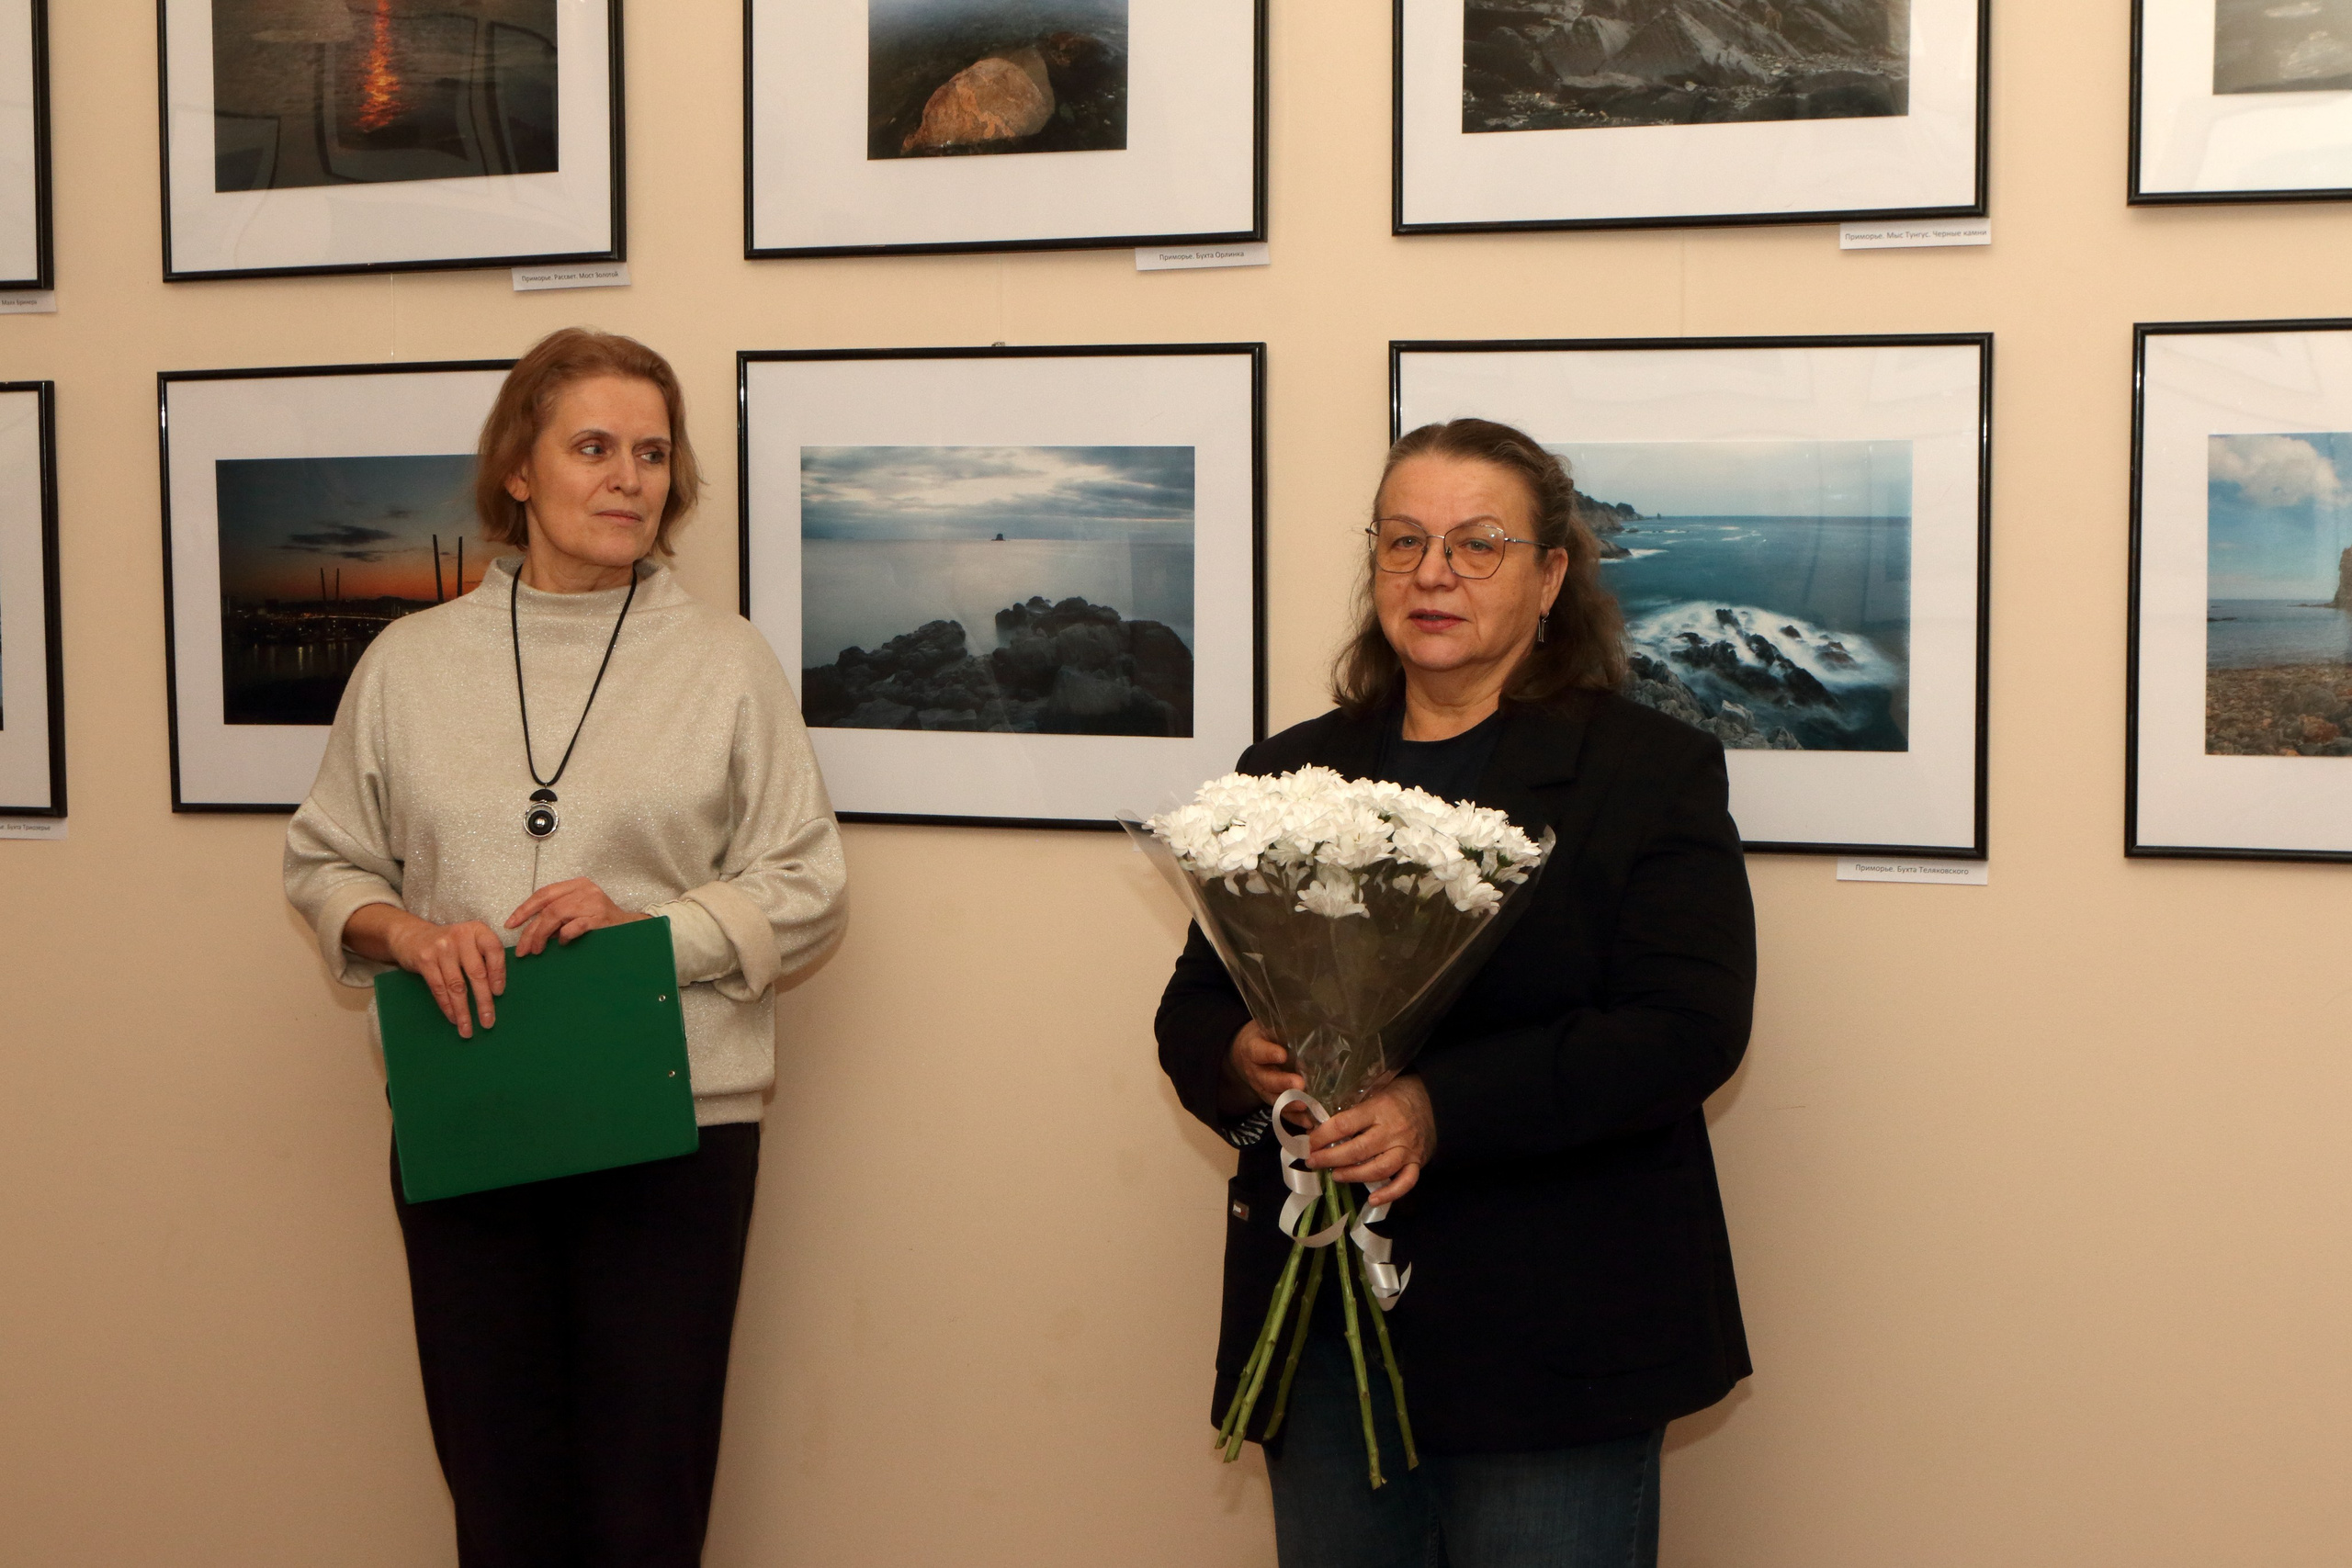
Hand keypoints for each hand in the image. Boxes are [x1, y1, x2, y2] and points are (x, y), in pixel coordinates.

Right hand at [382, 914, 507, 1038]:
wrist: (412, 935)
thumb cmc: (450, 944)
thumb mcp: (469, 942)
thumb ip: (484, 958)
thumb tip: (497, 992)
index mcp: (477, 930)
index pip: (494, 951)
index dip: (499, 973)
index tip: (499, 993)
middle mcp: (460, 936)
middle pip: (476, 973)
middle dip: (483, 1001)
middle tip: (488, 1022)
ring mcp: (441, 948)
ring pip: (457, 985)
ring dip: (463, 1011)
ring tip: (467, 1029)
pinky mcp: (425, 959)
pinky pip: (439, 988)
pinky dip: (447, 1006)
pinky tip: (453, 1018)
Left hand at [505, 878, 646, 957]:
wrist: (632, 929)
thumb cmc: (601, 921)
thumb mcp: (577, 911)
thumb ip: (557, 915)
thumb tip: (529, 931)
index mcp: (576, 885)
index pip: (543, 894)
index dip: (524, 909)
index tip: (510, 924)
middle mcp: (585, 890)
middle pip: (547, 907)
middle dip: (530, 930)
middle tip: (523, 949)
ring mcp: (593, 902)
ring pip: (556, 915)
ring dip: (542, 935)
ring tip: (537, 950)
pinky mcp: (600, 918)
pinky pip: (574, 927)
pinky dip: (564, 937)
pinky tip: (563, 944)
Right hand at [1222, 1020, 1303, 1115]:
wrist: (1245, 1054)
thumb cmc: (1265, 1036)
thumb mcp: (1269, 1027)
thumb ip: (1286, 1030)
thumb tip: (1317, 1030)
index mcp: (1253, 1049)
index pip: (1258, 1051)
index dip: (1268, 1054)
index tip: (1282, 1054)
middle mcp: (1255, 1072)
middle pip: (1266, 1080)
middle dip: (1282, 1084)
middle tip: (1299, 1085)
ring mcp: (1262, 1089)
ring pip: (1273, 1098)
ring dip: (1289, 1104)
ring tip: (1305, 1107)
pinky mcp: (1270, 1100)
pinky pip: (1280, 1112)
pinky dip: (1294, 1118)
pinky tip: (1308, 1122)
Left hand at [1305, 1075, 1435, 1207]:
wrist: (1436, 1102)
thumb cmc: (1398, 1095)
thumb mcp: (1374, 1091)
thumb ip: (1352, 1109)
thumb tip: (1318, 1124)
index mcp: (1379, 1109)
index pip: (1344, 1124)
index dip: (1322, 1136)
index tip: (1309, 1143)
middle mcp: (1393, 1130)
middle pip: (1357, 1150)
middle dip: (1330, 1158)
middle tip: (1314, 1162)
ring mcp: (1406, 1149)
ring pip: (1378, 1169)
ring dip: (1353, 1175)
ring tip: (1336, 1176)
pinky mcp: (1417, 1163)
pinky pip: (1405, 1182)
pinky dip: (1390, 1194)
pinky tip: (1373, 1200)